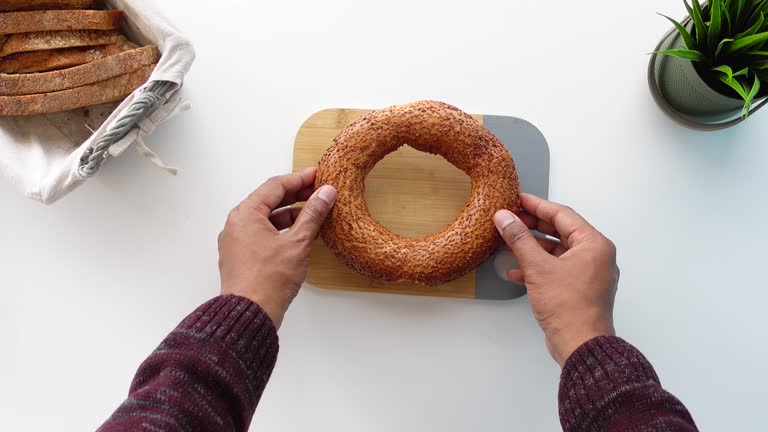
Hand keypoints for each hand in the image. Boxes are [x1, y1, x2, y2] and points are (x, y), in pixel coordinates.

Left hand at [218, 167, 335, 328]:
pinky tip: (301, 236)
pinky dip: (282, 230)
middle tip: (318, 192)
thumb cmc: (268, 280)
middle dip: (296, 196)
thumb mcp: (298, 242)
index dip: (299, 179)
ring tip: (314, 214)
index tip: (317, 175)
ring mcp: (237, 241)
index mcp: (245, 215)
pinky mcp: (242, 257)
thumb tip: (325, 194)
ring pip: (267, 219)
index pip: (275, 186)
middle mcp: (237, 224)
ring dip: (291, 214)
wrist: (250, 314)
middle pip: (269, 201)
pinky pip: (263, 234)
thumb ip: (313, 214)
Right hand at [493, 194, 618, 366]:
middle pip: (560, 232)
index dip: (537, 206)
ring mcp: (589, 274)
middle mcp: (596, 257)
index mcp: (594, 245)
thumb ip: (519, 239)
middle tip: (511, 219)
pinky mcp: (579, 290)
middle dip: (533, 227)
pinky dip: (538, 268)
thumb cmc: (570, 309)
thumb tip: (505, 218)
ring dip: (532, 248)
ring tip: (509, 243)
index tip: (518, 200)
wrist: (580, 345)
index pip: (562, 215)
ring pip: (557, 252)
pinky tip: (517, 271)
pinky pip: (557, 270)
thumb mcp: (537, 267)